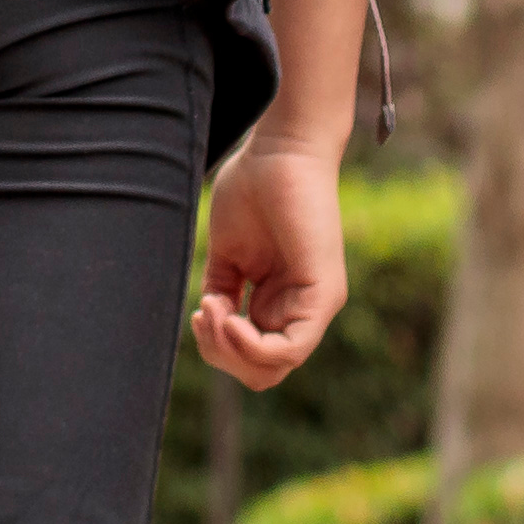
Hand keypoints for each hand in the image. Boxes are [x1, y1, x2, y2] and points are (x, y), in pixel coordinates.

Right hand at [193, 137, 350, 388]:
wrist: (281, 150)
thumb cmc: (255, 189)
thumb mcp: (228, 254)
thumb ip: (224, 292)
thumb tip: (211, 326)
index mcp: (280, 301)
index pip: (251, 357)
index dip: (218, 347)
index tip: (200, 311)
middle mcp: (301, 309)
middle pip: (260, 373)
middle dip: (221, 356)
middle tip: (205, 314)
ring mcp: (316, 305)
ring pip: (272, 368)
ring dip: (231, 350)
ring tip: (215, 311)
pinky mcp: (324, 295)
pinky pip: (291, 350)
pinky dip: (252, 346)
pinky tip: (230, 318)